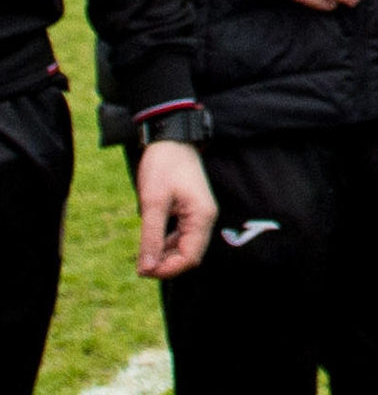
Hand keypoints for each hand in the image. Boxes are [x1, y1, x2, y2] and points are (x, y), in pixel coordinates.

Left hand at [133, 139, 211, 279]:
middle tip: (139, 265)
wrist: (171, 140)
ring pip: (184, 248)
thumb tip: (146, 268)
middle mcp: (205, 219)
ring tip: (142, 256)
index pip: (190, 257)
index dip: (168, 270)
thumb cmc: (164, 167)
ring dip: (164, 256)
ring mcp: (199, 215)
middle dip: (166, 265)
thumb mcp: (153, 203)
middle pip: (189, 255)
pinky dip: (165, 245)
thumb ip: (151, 237)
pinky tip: (150, 243)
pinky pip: (181, 237)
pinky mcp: (190, 212)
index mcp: (201, 217)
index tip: (143, 271)